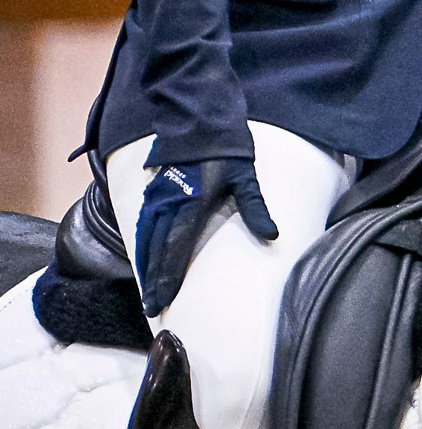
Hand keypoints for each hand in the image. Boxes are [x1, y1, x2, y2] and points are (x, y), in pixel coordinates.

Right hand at [134, 157, 278, 316]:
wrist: (200, 120)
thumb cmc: (227, 150)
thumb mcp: (247, 178)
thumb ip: (256, 209)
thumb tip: (273, 237)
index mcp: (190, 206)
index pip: (175, 251)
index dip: (166, 279)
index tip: (160, 302)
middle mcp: (169, 205)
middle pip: (157, 252)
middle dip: (153, 281)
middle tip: (150, 308)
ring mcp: (158, 197)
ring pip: (147, 239)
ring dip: (145, 265)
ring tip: (146, 289)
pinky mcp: (154, 189)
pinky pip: (144, 223)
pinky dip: (142, 243)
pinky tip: (143, 255)